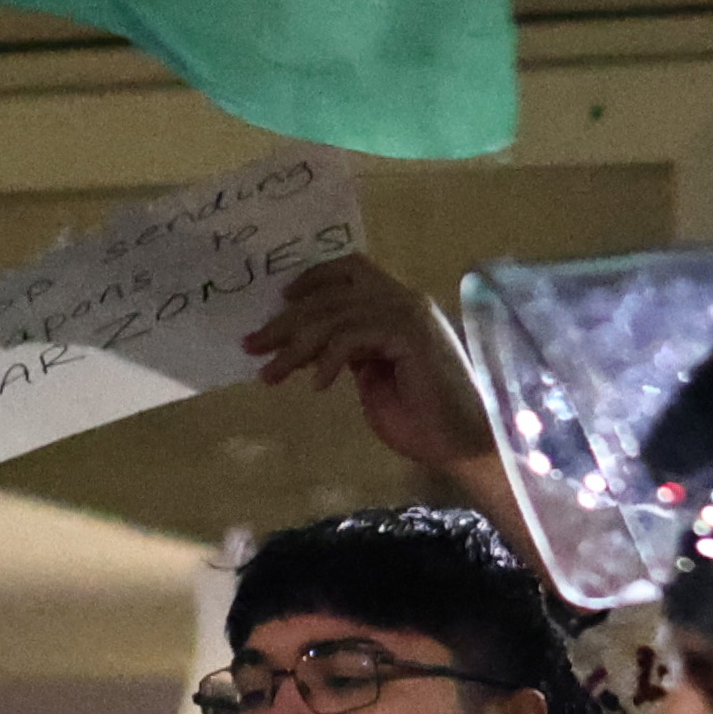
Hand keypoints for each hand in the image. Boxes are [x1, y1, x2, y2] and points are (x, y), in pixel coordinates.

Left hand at [241, 254, 495, 480]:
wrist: (460, 444)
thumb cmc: (421, 419)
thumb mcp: (373, 378)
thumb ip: (351, 352)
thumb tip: (312, 344)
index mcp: (398, 306)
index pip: (351, 269)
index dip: (313, 278)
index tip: (280, 302)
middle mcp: (405, 301)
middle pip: (333, 293)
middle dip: (287, 319)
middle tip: (252, 344)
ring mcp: (409, 315)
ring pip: (337, 314)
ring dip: (297, 344)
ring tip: (270, 374)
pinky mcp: (410, 336)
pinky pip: (354, 335)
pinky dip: (330, 359)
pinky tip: (317, 386)